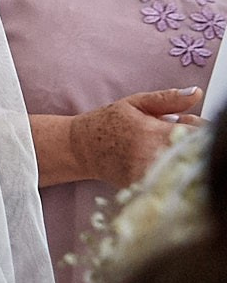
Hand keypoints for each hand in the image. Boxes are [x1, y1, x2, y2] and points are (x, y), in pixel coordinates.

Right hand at [72, 87, 199, 186]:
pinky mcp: (145, 190)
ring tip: (169, 152)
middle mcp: (153, 157)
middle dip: (196, 147)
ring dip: (186, 162)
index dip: (202, 131)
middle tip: (180, 141)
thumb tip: (197, 92)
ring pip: (187, 172)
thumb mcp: (136, 103)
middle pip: (197, 155)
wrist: (80, 149)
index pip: (199, 134)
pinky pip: (172, 184)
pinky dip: (175, 175)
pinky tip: (164, 166)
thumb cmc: (108, 124)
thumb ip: (169, 99)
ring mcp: (148, 176)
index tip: (194, 129)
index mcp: (154, 132)